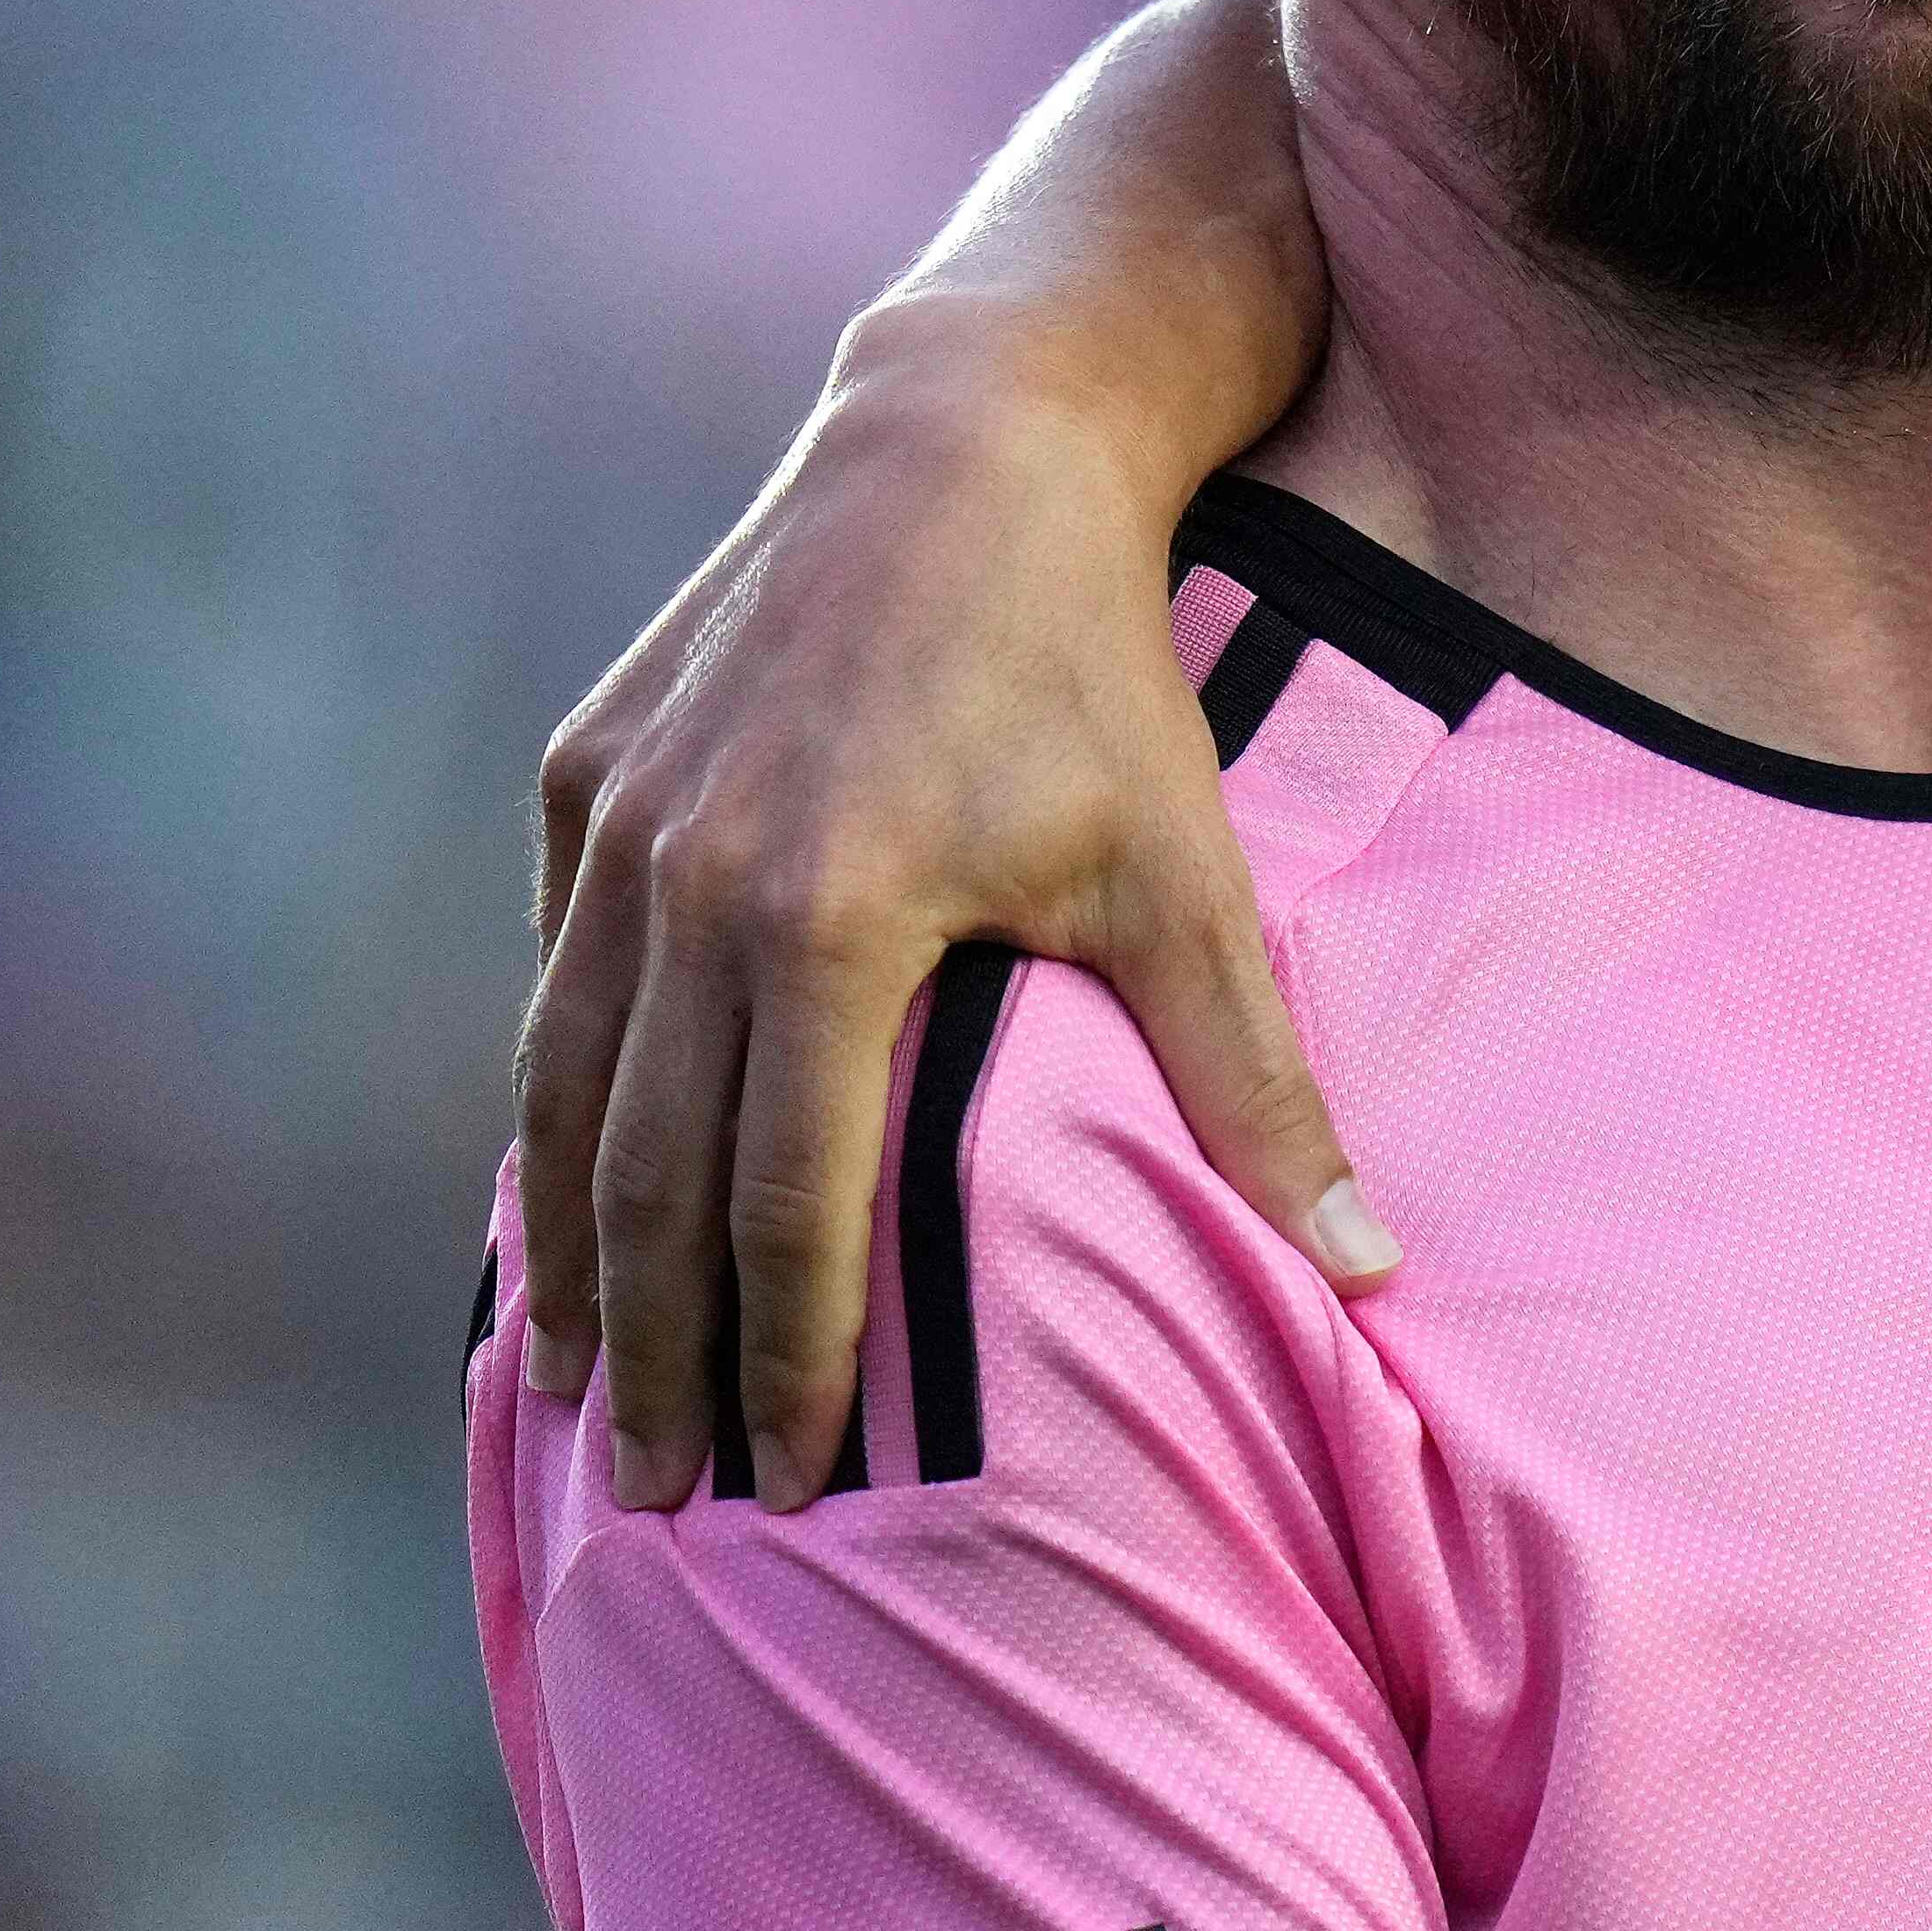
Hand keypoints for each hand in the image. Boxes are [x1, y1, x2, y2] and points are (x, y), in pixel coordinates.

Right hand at [516, 329, 1390, 1512]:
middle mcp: (689, 883)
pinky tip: (574, 1186)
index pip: (787, 1202)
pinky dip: (557, 1096)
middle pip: (646, 1178)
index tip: (788, 1478)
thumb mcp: (1186, 873)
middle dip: (655, 1350)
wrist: (970, 445)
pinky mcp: (581, 774)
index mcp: (829, 923)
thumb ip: (1256, 1083)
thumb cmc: (1100, 668)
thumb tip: (1375, 1270)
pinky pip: (556, 971)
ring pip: (564, 1088)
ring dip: (570, 1251)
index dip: (785, 1353)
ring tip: (586, 1377)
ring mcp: (617, 827)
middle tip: (659, 1485)